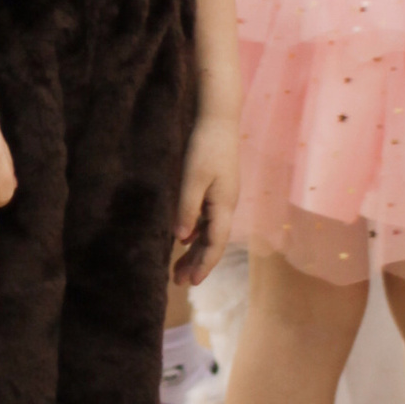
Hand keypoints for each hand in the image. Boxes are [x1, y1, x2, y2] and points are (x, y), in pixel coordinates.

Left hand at [173, 117, 238, 288]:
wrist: (219, 120)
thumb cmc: (205, 147)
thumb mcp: (193, 178)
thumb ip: (187, 208)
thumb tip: (181, 238)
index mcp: (223, 205)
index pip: (215, 243)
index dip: (204, 264)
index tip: (192, 283)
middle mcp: (226, 206)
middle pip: (212, 242)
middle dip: (196, 263)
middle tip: (178, 283)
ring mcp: (222, 198)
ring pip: (209, 233)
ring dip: (194, 251)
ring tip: (178, 269)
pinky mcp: (216, 190)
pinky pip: (206, 220)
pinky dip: (195, 234)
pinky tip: (184, 241)